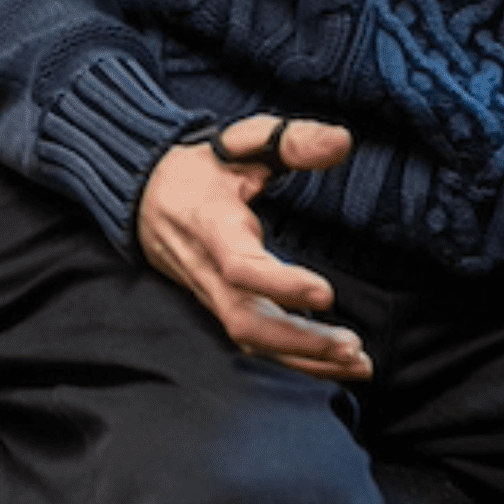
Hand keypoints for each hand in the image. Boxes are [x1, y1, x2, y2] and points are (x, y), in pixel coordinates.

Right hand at [137, 116, 369, 380]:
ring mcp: (211, 294)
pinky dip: (294, 358)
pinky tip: (335, 363)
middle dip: (300, 341)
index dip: (280, 285)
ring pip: (251, 341)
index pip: (240, 266)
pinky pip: (254, 342)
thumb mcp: (242, 139)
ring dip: (304, 358)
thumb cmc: (202, 167)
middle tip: (352, 346)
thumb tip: (342, 141)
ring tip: (357, 364)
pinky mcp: (221, 306)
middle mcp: (207, 270)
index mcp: (211, 226)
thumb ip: (292, 140)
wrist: (146, 194)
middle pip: (246, 322)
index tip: (327, 293)